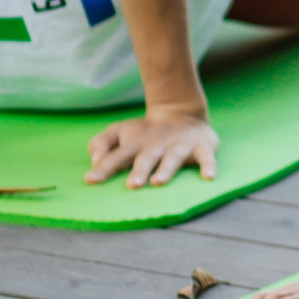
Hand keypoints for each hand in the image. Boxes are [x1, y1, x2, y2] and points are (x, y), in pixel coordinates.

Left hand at [85, 107, 217, 188]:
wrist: (180, 113)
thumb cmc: (144, 133)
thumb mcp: (120, 133)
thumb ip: (101, 143)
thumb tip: (94, 160)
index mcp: (134, 144)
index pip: (116, 156)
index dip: (104, 168)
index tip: (90, 180)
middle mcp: (156, 145)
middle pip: (146, 158)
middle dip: (139, 171)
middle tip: (132, 185)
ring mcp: (179, 145)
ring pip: (173, 158)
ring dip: (166, 170)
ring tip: (159, 182)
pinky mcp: (201, 146)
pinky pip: (206, 157)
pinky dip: (208, 165)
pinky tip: (208, 177)